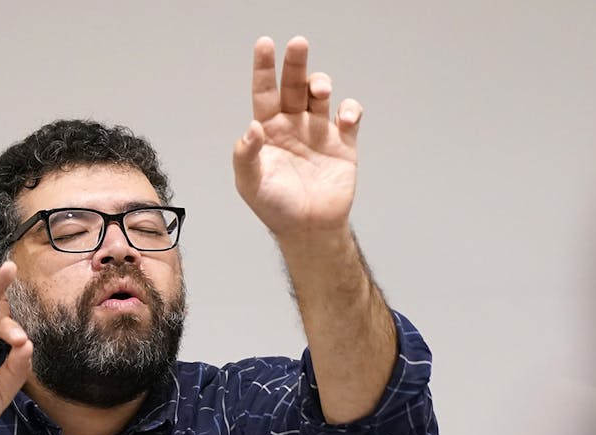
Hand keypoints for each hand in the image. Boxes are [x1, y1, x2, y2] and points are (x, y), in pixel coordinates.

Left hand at [233, 36, 361, 241]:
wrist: (308, 229)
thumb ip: (246, 155)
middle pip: (294, 84)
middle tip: (298, 43)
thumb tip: (251, 128)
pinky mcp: (343, 144)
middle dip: (296, 62)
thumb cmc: (275, 207)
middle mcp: (293, 124)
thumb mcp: (250, 183)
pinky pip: (349, 117)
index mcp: (268, 129)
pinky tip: (344, 117)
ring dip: (321, 83)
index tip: (265, 44)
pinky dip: (349, 110)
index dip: (264, 68)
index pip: (264, 91)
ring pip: (321, 95)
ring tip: (319, 90)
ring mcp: (318, 132)